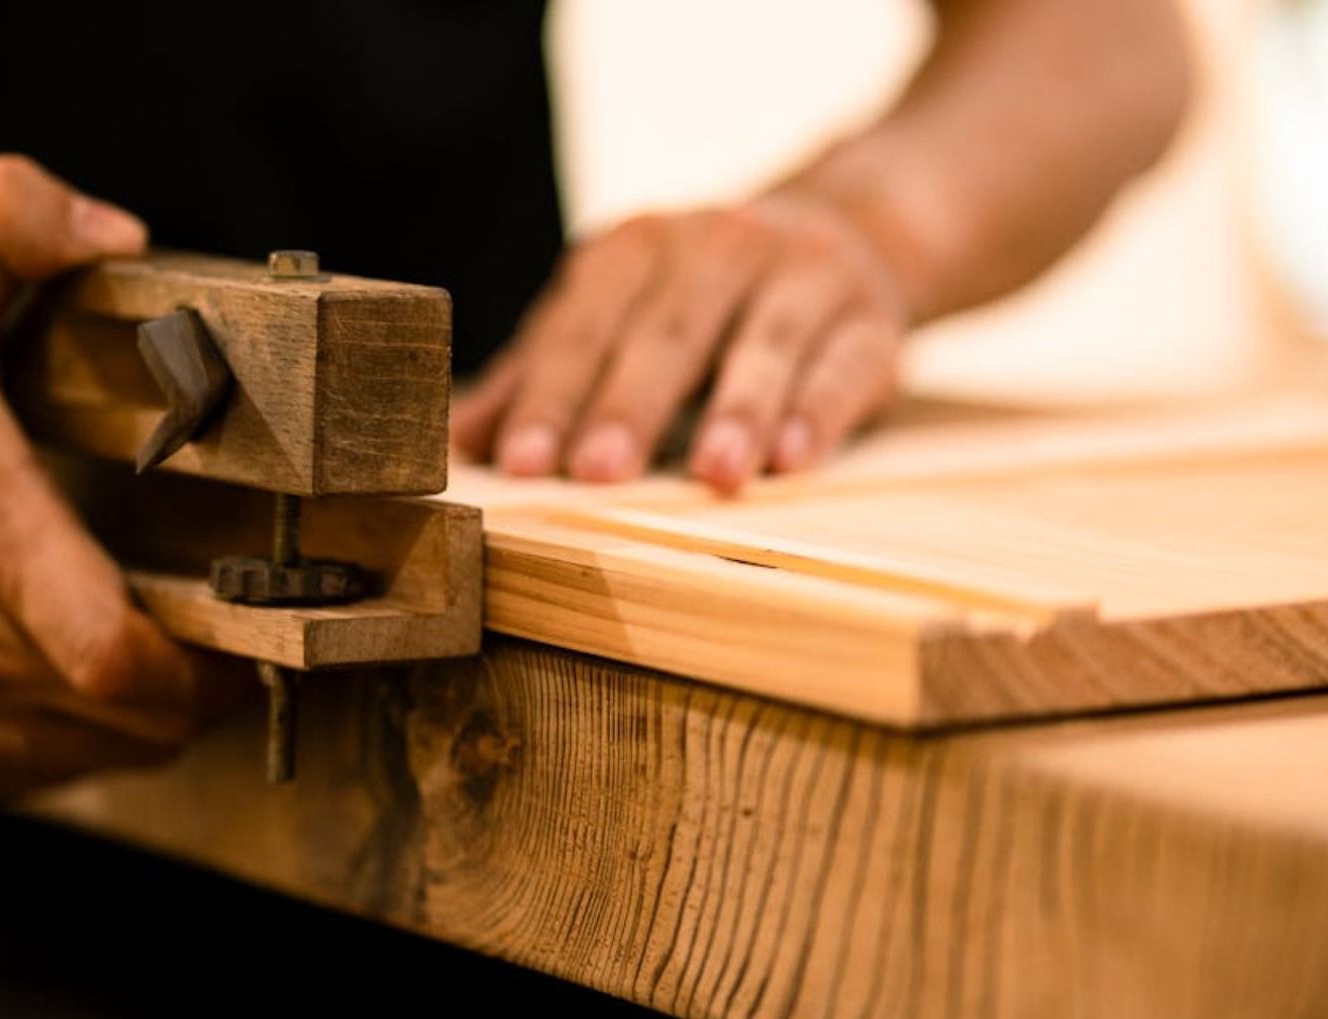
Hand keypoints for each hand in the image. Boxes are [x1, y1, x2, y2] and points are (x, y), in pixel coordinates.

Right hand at [0, 155, 245, 798]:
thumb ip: (13, 221)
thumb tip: (117, 230)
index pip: (121, 655)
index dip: (212, 659)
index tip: (258, 617)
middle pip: (147, 720)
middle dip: (210, 680)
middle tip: (234, 623)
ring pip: (111, 755)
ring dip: (158, 713)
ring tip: (175, 648)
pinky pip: (54, 774)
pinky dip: (96, 739)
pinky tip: (95, 679)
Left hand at [452, 199, 907, 493]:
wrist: (846, 232)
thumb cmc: (697, 299)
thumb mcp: (615, 317)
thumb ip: (539, 375)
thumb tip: (455, 442)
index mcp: (638, 249)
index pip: (583, 325)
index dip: (550, 394)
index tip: (520, 463)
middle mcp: (720, 245)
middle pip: (668, 334)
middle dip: (629, 406)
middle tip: (597, 475)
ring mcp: (803, 275)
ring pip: (765, 345)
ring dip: (738, 411)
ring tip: (715, 477)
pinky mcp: (872, 319)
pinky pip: (845, 364)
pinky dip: (818, 412)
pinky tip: (793, 459)